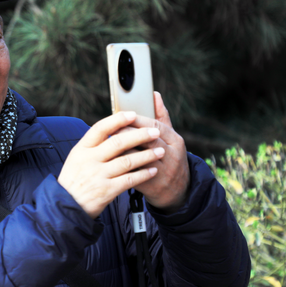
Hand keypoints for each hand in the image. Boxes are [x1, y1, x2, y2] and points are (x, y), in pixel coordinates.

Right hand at [57, 111, 163, 218]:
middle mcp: (89, 160)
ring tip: (160, 151)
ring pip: (127, 161)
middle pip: (118, 142)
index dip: (118, 120)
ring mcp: (98, 175)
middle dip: (139, 135)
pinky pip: (129, 180)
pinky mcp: (106, 190)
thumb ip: (92, 146)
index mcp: (81, 149)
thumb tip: (112, 129)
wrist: (66, 206)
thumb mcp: (76, 158)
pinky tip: (153, 170)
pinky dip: (143, 174)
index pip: (100, 128)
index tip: (133, 114)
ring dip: (146, 155)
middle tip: (155, 131)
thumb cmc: (74, 180)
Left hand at [123, 92, 189, 212]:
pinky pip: (134, 174)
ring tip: (108, 144)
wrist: (177, 192)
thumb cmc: (169, 158)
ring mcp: (163, 172)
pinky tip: (111, 162)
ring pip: (140, 157)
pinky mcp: (153, 186)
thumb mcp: (170, 138)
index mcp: (176, 141)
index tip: (122, 115)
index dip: (137, 120)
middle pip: (147, 140)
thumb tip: (154, 95)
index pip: (155, 126)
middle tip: (111, 128)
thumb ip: (161, 117)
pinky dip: (122, 167)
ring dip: (122, 150)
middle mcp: (172, 155)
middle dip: (128, 133)